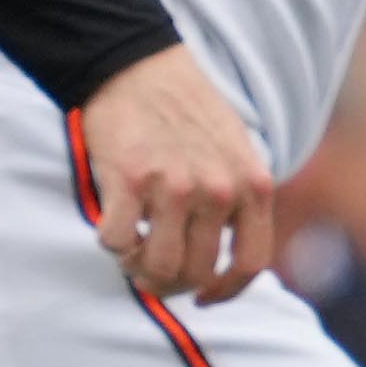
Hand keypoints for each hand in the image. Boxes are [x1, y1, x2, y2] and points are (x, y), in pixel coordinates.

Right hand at [79, 41, 274, 303]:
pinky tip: (115, 225)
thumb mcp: (238, 153)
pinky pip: (116, 243)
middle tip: (153, 272)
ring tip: (133, 253)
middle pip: (197, 273)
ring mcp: (174, 187)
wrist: (139, 68)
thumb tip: (229, 263)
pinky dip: (112, 244)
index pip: (251, 264)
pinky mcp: (129, 181)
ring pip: (157, 267)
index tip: (205, 297)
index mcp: (253, 186)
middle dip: (172, 283)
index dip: (226, 291)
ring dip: (139, 270)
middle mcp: (219, 191)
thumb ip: (241, 201)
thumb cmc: (188, 114)